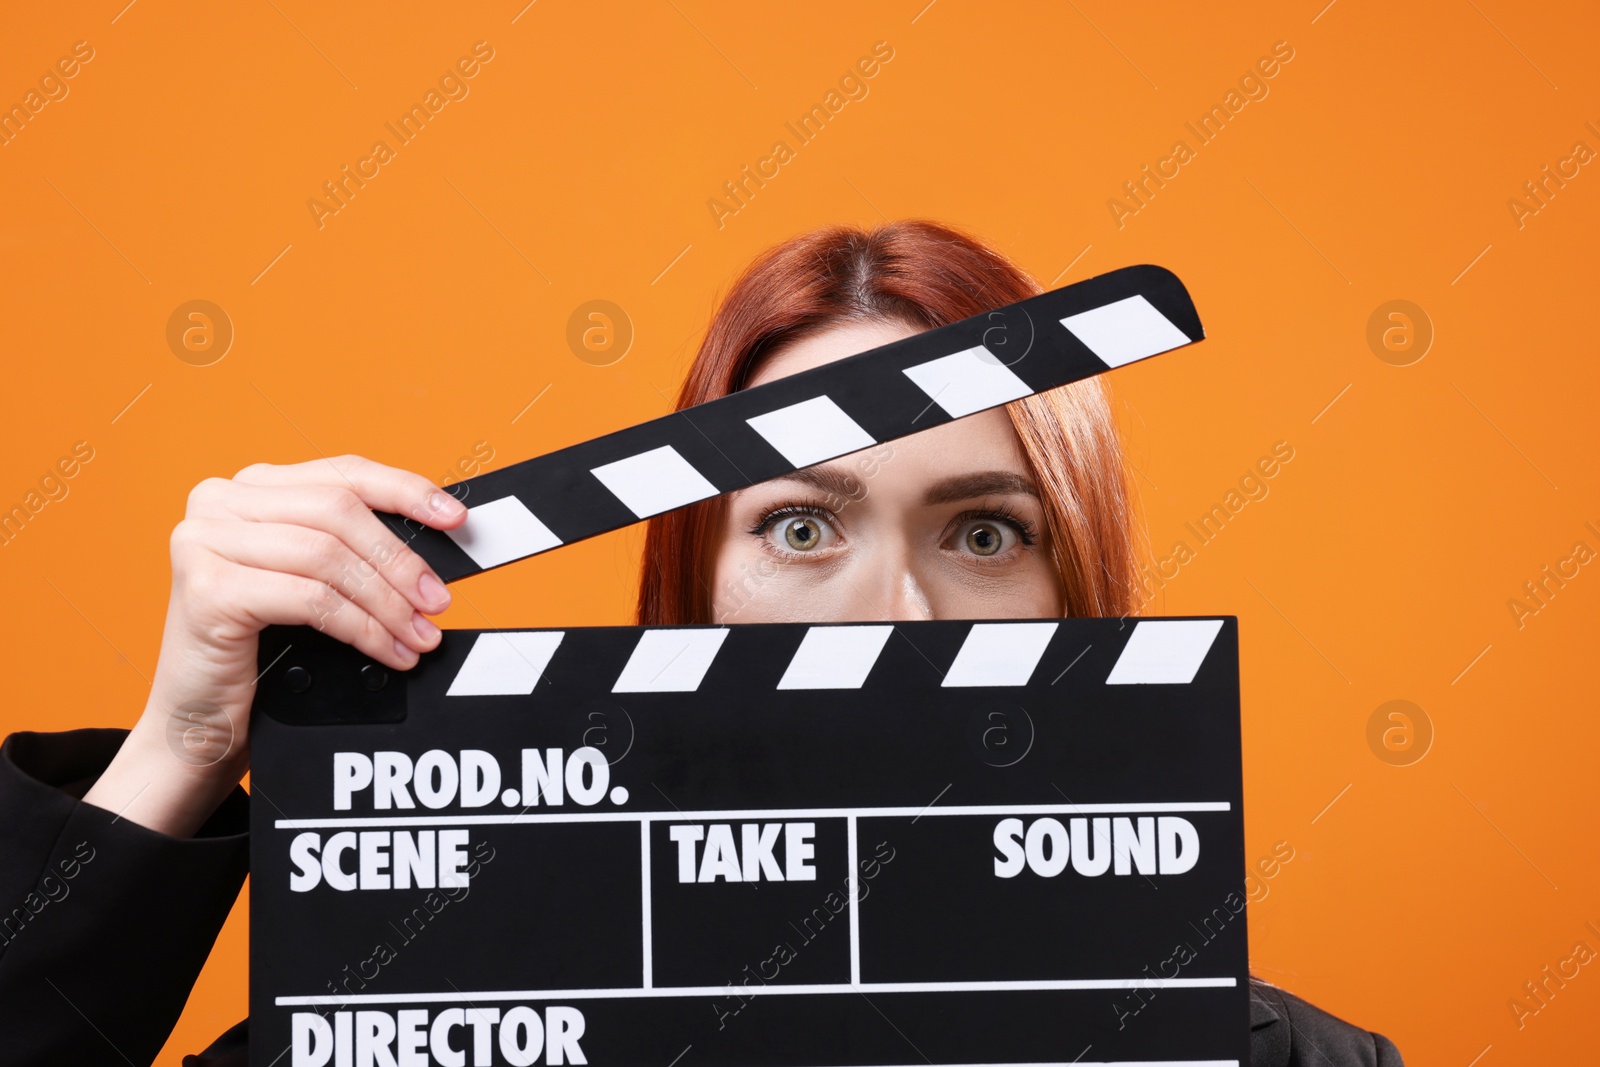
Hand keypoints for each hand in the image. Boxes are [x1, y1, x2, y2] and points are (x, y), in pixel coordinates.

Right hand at [82, 455, 467, 836]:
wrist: (200, 719)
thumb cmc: (259, 650)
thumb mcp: (312, 583)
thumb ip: (353, 552)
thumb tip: (429, 558)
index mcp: (251, 487)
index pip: (344, 473)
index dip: (406, 491)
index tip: (454, 518)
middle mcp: (221, 501)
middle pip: (340, 511)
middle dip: (400, 560)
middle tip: (437, 601)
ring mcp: (205, 540)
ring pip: (328, 556)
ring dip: (387, 601)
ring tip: (417, 634)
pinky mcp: (206, 587)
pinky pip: (311, 599)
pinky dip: (361, 627)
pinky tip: (386, 648)